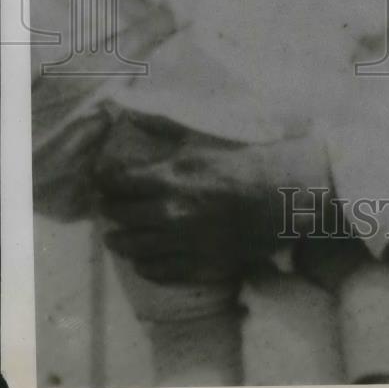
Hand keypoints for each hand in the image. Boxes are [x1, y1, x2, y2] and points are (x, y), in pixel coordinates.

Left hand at [94, 119, 330, 283]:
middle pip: (120, 217)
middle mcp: (169, 212)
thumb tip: (133, 115)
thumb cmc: (248, 159)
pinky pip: (156, 272)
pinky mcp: (199, 265)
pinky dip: (144, 264)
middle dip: (110, 210)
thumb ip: (165, 128)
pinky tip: (144, 257)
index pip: (117, 183)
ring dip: (121, 240)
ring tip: (120, 235)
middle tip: (110, 206)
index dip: (105, 181)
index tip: (102, 180)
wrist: (286, 194)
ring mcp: (183, 243)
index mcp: (170, 177)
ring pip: (133, 248)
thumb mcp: (205, 138)